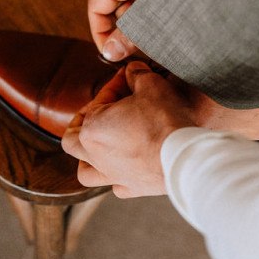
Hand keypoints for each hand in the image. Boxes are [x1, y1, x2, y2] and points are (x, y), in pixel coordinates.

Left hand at [61, 61, 196, 197]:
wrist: (186, 156)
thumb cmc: (164, 120)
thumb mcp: (150, 84)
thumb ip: (136, 74)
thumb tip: (134, 70)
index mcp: (92, 128)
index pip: (98, 101)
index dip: (113, 86)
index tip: (127, 79)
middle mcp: (95, 155)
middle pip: (72, 140)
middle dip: (81, 123)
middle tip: (98, 112)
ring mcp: (112, 175)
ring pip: (85, 171)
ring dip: (88, 158)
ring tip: (101, 145)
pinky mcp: (132, 188)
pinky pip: (115, 185)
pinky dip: (117, 176)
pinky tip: (127, 166)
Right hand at [88, 0, 186, 61]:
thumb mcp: (158, 21)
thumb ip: (130, 37)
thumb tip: (109, 52)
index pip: (96, 5)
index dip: (100, 33)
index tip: (113, 54)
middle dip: (121, 24)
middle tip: (137, 48)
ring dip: (140, 15)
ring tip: (160, 35)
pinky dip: (154, 2)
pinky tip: (175, 18)